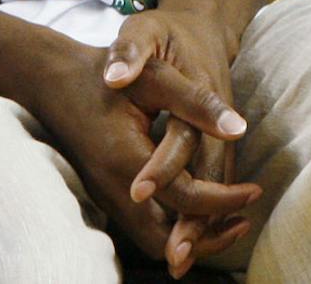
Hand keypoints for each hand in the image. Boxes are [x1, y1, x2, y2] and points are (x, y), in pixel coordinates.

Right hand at [25, 35, 258, 267]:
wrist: (55, 80)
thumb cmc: (110, 73)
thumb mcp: (158, 78)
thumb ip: (197, 103)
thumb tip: (238, 128)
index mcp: (127, 159)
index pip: (185, 198)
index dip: (223, 199)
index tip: (255, 190)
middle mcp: (113, 188)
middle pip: (165, 238)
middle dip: (207, 236)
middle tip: (244, 220)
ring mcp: (105, 196)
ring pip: (152, 239)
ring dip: (191, 235)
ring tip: (231, 220)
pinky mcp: (106, 195)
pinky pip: (143, 225)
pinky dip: (173, 226)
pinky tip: (200, 209)